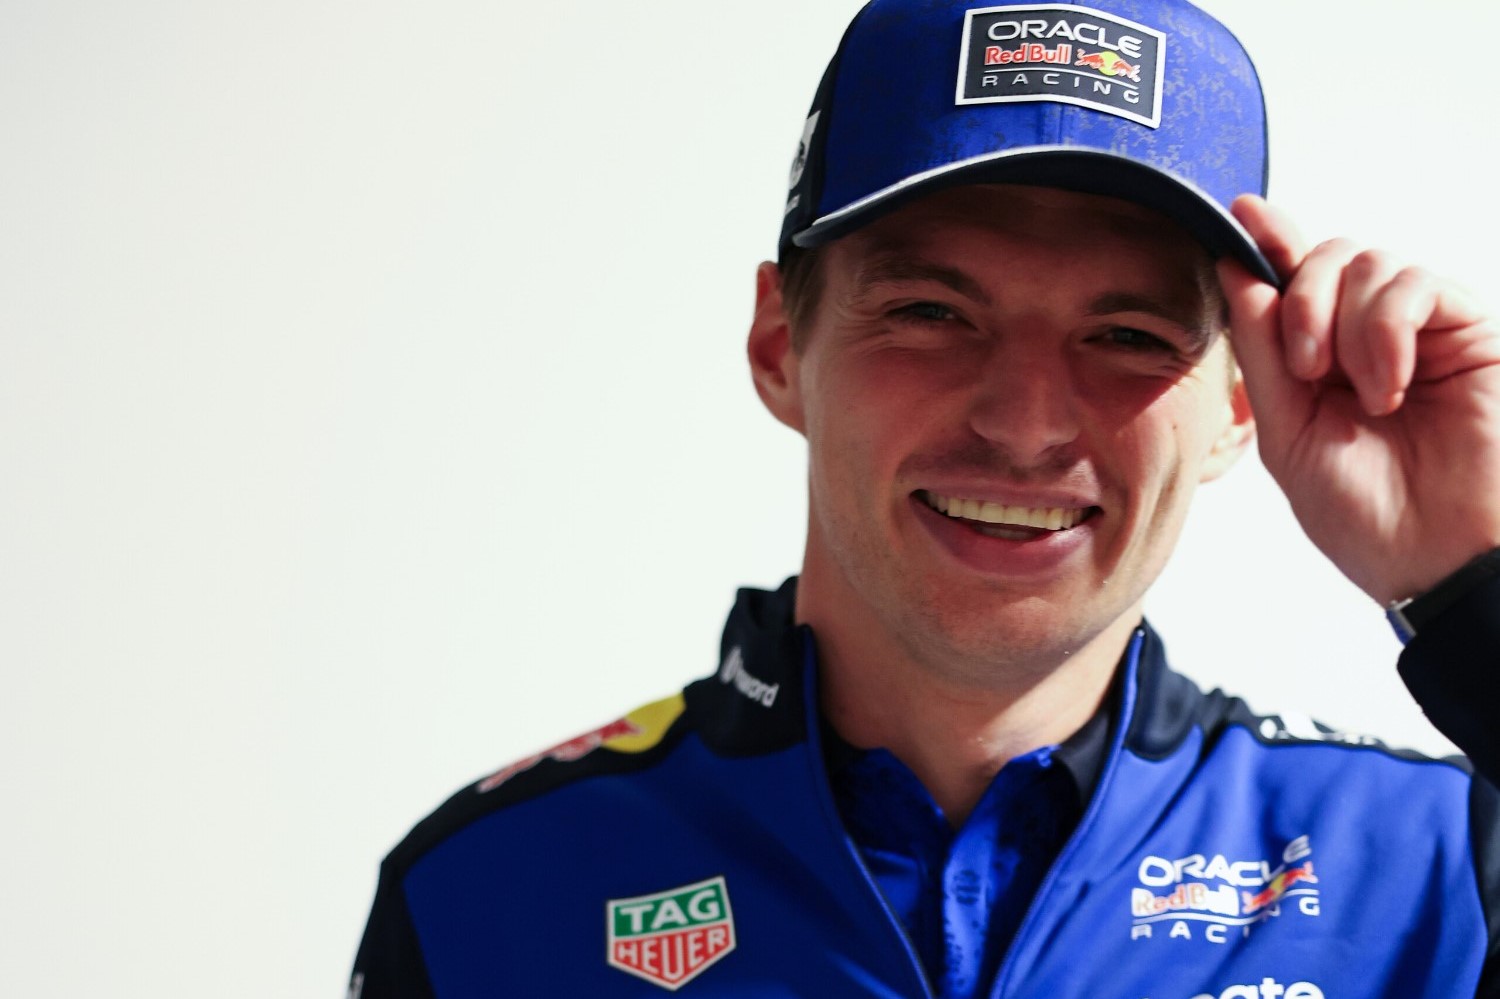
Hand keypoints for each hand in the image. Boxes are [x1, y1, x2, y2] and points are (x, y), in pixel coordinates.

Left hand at [1217, 195, 1499, 604]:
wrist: (1438, 559)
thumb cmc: (1369, 515)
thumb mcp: (1288, 433)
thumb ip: (1262, 353)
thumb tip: (1237, 271)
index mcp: (1316, 363)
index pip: (1286, 283)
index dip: (1265, 243)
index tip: (1240, 214)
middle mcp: (1365, 339)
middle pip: (1323, 258)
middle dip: (1300, 298)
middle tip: (1306, 366)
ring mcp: (1419, 332)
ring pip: (1367, 263)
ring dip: (1347, 325)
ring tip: (1364, 394)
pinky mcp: (1467, 331)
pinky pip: (1415, 285)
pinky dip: (1388, 329)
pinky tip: (1391, 383)